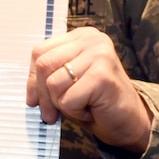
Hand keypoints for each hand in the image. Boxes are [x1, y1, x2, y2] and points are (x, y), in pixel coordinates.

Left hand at [27, 27, 152, 154]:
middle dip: (43, 95)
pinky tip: (91, 109)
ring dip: (62, 104)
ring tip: (81, 105)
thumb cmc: (96, 102)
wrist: (128, 121)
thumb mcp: (66, 84)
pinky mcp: (103, 75)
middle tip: (51, 114)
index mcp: (81, 36)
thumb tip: (29, 94)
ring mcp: (100, 54)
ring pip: (53, 83)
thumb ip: (47, 77)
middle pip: (44, 65)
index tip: (34, 100)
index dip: (32, 79)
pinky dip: (74, 111)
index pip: (39, 52)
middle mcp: (92, 40)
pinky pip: (68, 98)